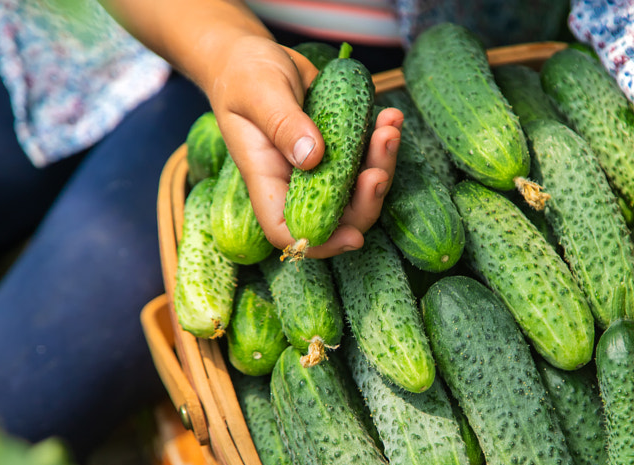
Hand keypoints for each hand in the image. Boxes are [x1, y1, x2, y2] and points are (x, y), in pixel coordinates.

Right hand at [206, 36, 401, 257]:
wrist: (253, 54)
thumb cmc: (243, 74)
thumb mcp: (259, 93)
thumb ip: (284, 124)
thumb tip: (314, 158)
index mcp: (267, 179)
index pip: (289, 231)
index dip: (322, 242)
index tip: (353, 235)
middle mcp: (296, 181)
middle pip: (339, 216)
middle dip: (368, 199)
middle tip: (381, 165)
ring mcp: (320, 167)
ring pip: (359, 188)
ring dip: (382, 163)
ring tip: (390, 126)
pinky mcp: (339, 147)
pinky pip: (367, 157)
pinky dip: (383, 140)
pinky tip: (390, 115)